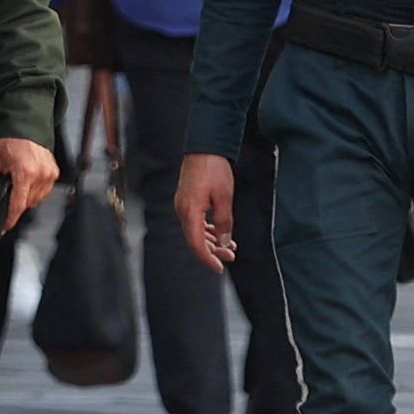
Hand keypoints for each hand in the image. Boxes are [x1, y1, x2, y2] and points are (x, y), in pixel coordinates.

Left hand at [0, 136, 57, 230]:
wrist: (24, 124)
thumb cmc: (7, 141)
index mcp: (25, 172)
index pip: (18, 205)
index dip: (9, 219)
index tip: (2, 226)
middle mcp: (41, 174)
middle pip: (27, 204)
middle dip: (14, 205)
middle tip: (4, 197)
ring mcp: (50, 173)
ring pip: (36, 199)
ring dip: (25, 199)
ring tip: (15, 187)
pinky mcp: (54, 172)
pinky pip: (44, 192)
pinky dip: (34, 192)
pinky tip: (25, 183)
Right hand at [176, 153, 237, 269]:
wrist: (204, 146)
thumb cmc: (214, 169)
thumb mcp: (224, 197)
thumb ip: (224, 222)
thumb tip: (225, 243)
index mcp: (189, 211)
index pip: (196, 244)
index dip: (208, 258)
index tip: (220, 267)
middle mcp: (182, 210)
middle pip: (195, 240)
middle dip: (213, 251)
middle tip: (231, 256)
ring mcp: (183, 205)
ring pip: (196, 231)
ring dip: (212, 241)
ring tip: (230, 246)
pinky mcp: (187, 200)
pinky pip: (196, 221)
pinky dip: (208, 230)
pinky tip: (220, 233)